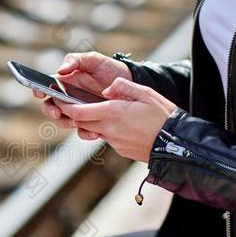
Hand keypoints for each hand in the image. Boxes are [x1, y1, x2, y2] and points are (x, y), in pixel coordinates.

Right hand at [33, 52, 132, 127]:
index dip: (38, 90)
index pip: (45, 88)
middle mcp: (68, 98)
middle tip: (57, 113)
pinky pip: (83, 131)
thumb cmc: (108, 68)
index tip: (40, 93)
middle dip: (50, 111)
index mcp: (64, 82)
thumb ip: (75, 60)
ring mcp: (78, 111)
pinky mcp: (91, 122)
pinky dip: (86, 133)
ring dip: (66, 123)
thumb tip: (60, 70)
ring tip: (76, 122)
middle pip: (50, 107)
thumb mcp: (93, 59)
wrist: (130, 82)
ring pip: (64, 121)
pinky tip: (94, 132)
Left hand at [53, 78, 176, 162]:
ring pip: (93, 130)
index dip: (64, 106)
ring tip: (97, 111)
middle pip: (81, 122)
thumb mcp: (145, 93)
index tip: (58, 100)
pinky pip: (106, 137)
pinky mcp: (120, 149)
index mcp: (113, 113)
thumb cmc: (163, 116)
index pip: (78, 112)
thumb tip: (107, 88)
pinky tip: (118, 122)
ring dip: (90, 121)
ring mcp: (114, 142)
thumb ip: (123, 87)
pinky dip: (105, 129)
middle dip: (72, 114)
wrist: (177, 143)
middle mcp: (109, 129)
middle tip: (67, 104)